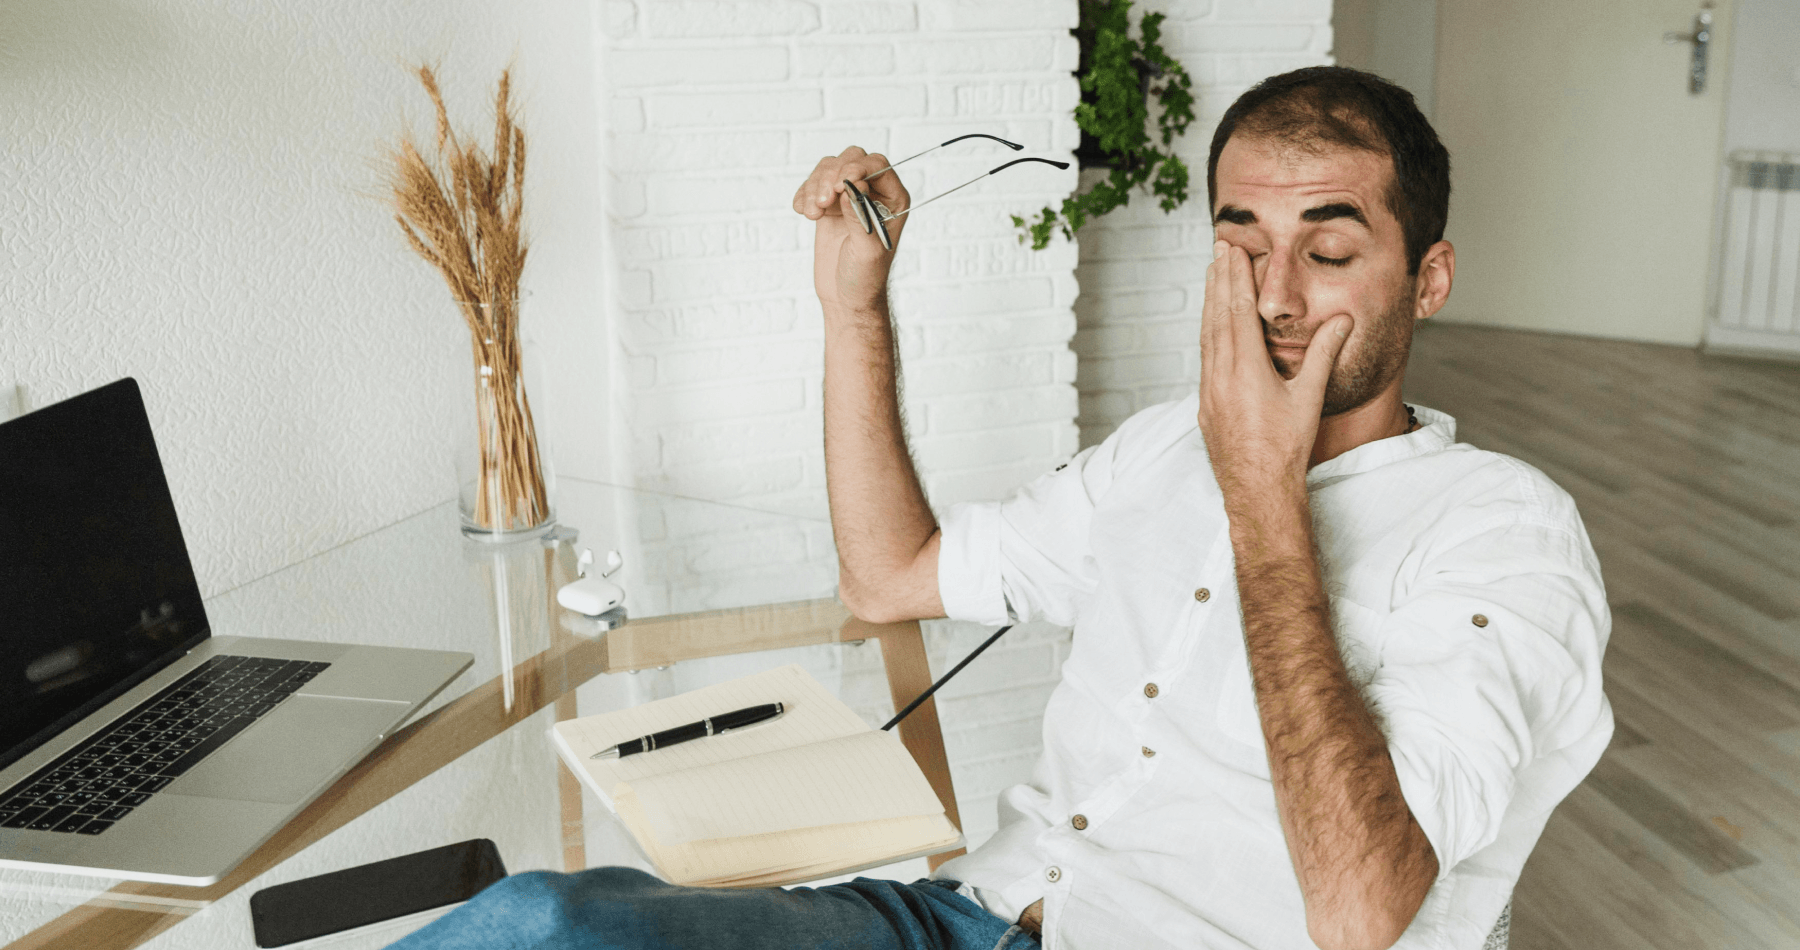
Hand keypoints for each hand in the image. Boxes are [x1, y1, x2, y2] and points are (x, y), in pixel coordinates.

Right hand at [792, 146, 910, 314]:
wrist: (845, 297)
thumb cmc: (865, 277)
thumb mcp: (866, 249)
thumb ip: (859, 215)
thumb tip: (850, 185)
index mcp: (894, 199)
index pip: (877, 165)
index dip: (857, 168)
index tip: (838, 185)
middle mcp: (873, 193)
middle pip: (851, 159)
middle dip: (831, 175)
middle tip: (823, 202)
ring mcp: (849, 196)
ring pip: (829, 168)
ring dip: (815, 186)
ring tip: (813, 214)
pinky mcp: (829, 205)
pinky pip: (812, 184)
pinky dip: (804, 195)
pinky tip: (805, 214)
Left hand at [1197, 240, 1352, 500]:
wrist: (1256, 489)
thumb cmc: (1286, 448)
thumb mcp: (1309, 397)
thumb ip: (1323, 354)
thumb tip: (1342, 319)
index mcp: (1246, 371)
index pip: (1237, 312)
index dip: (1235, 278)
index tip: (1232, 251)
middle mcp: (1220, 377)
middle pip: (1216, 317)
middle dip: (1218, 281)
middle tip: (1218, 249)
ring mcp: (1208, 391)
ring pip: (1206, 337)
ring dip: (1210, 304)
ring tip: (1212, 277)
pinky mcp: (1205, 405)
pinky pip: (1204, 358)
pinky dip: (1208, 333)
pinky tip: (1211, 326)